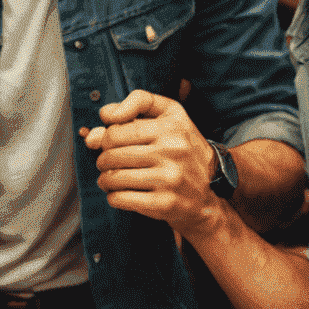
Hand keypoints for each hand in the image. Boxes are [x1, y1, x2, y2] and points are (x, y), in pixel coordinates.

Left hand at [81, 89, 222, 241]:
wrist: (210, 189)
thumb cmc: (182, 148)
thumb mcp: (169, 114)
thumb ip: (135, 106)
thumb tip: (98, 124)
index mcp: (171, 125)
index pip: (116, 131)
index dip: (106, 138)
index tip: (110, 144)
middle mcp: (172, 149)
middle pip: (112, 154)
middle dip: (103, 160)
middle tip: (107, 163)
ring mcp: (169, 177)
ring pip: (113, 177)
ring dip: (105, 179)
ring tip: (109, 178)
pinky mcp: (164, 203)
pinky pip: (121, 198)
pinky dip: (113, 196)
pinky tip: (119, 193)